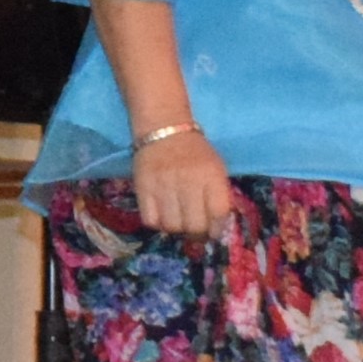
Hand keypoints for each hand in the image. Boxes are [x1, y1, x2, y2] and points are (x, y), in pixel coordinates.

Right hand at [128, 128, 228, 244]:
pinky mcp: (143, 187)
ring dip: (177, 228)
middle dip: (197, 233)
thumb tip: (217, 228)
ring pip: (172, 226)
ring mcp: (164, 185)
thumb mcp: (216, 168)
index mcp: (211, 175)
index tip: (214, 231)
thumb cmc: (195, 152)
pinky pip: (151, 220)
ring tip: (178, 219)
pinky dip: (157, 222)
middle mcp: (188, 181)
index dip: (218, 229)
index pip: (219, 214)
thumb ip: (219, 196)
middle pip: (195, 225)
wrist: (164, 128)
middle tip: (195, 229)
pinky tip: (162, 214)